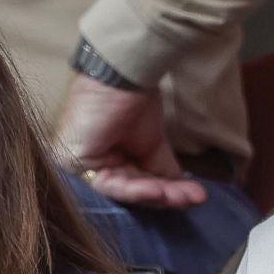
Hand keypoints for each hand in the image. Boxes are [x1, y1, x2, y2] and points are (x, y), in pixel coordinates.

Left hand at [55, 74, 205, 209]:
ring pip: (124, 192)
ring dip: (157, 196)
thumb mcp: (153, 143)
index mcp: (109, 159)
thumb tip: (185, 191)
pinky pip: (110, 186)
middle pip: (134, 190)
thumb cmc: (134, 100)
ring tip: (184, 197)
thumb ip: (162, 169)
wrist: (122, 75)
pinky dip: (137, 190)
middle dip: (167, 197)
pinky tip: (160, 190)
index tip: (197, 196)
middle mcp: (94, 166)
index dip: (168, 192)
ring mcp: (82, 167)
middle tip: (196, 198)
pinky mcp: (76, 164)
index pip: (140, 184)